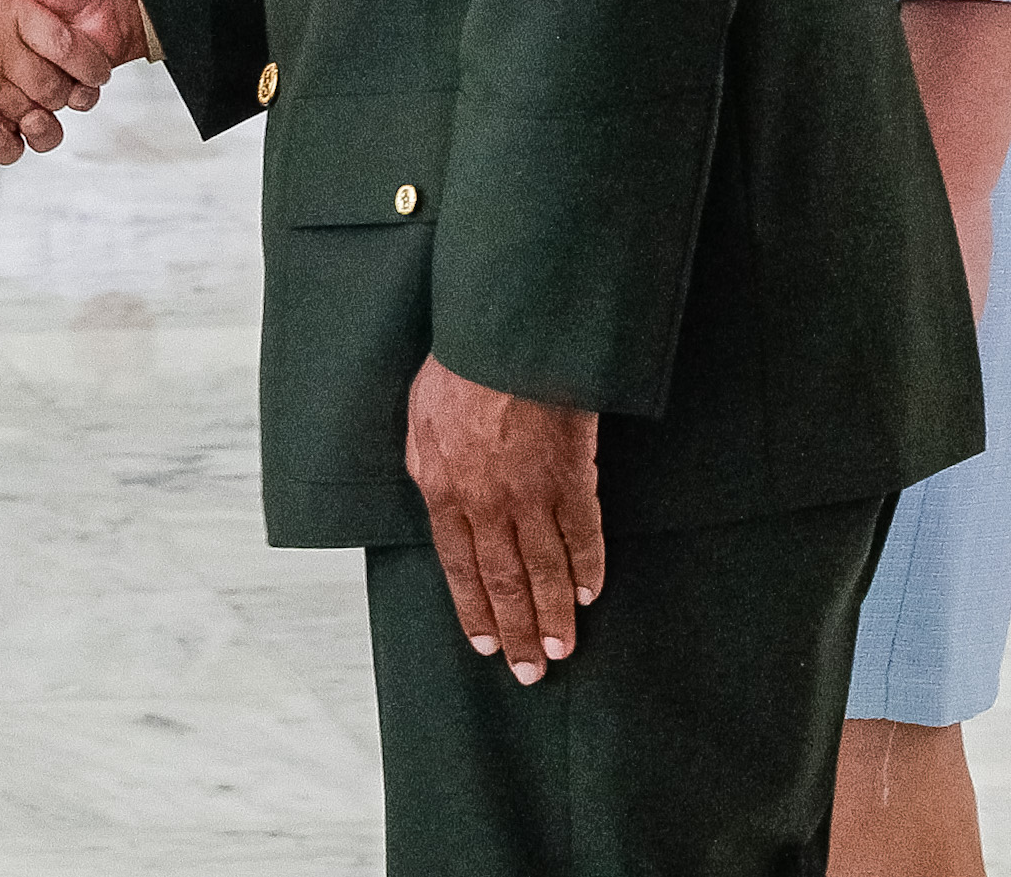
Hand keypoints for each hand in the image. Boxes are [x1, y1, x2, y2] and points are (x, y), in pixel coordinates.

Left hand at [404, 355, 603, 686]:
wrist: (504, 338)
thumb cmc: (459, 369)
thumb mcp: (420, 418)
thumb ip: (427, 465)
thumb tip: (432, 497)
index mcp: (442, 488)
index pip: (457, 565)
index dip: (473, 609)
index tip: (485, 645)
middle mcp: (483, 501)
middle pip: (501, 580)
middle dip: (516, 630)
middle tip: (529, 672)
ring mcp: (529, 493)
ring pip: (542, 568)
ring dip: (553, 613)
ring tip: (561, 650)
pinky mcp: (570, 477)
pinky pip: (582, 534)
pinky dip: (588, 568)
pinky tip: (591, 594)